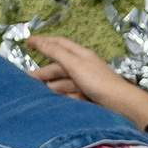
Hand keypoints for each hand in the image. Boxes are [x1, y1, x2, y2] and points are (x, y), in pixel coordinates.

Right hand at [26, 34, 147, 116]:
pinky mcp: (89, 97)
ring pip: (63, 82)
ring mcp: (86, 82)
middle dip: (43, 73)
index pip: (59, 44)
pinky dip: (61, 96)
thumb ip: (56, 52)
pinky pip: (71, 94)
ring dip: (50, 86)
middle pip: (58, 67)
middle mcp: (83, 67)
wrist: (121, 106)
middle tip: (26, 80)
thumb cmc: (98, 81)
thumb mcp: (74, 64)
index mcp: (80, 55)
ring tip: (35, 94)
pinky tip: (52, 102)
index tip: (26, 41)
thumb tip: (39, 41)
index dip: (42, 41)